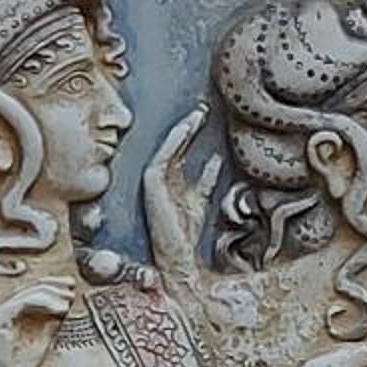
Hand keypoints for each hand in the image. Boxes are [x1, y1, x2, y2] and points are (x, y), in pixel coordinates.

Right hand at [0, 281, 72, 366]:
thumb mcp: (39, 344)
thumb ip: (48, 327)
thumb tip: (62, 312)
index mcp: (10, 316)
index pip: (31, 294)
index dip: (51, 288)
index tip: (69, 289)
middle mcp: (2, 310)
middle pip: (30, 289)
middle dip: (54, 285)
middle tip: (71, 287)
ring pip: (28, 293)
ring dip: (51, 293)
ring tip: (68, 300)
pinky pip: (23, 302)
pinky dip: (43, 302)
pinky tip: (59, 308)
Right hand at [143, 107, 222, 294]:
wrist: (179, 257)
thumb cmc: (188, 233)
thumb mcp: (201, 201)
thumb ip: (206, 181)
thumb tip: (216, 160)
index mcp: (169, 180)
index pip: (179, 150)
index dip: (191, 133)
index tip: (204, 115)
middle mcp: (159, 179)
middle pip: (174, 146)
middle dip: (188, 126)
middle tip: (202, 108)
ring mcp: (153, 183)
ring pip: (167, 148)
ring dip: (181, 131)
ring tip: (196, 115)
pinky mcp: (151, 186)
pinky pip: (161, 159)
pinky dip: (173, 144)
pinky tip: (185, 131)